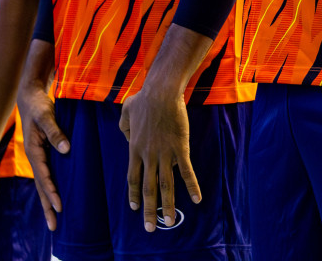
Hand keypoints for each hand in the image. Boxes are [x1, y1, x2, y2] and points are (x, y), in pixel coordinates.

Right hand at [17, 73, 68, 231]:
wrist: (30, 96)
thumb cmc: (38, 105)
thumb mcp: (46, 115)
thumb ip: (55, 131)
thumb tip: (66, 149)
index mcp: (33, 150)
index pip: (44, 176)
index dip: (51, 191)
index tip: (59, 206)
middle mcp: (34, 157)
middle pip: (41, 186)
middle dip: (47, 206)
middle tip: (54, 226)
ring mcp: (38, 156)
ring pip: (43, 183)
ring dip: (48, 201)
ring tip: (54, 220)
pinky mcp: (43, 153)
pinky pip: (46, 175)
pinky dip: (50, 189)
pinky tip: (55, 198)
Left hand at [120, 83, 199, 232]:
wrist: (161, 93)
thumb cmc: (143, 99)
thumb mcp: (125, 113)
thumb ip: (124, 127)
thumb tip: (127, 136)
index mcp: (134, 149)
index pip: (132, 178)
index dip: (134, 195)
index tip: (135, 208)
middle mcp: (148, 156)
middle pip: (148, 188)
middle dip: (149, 210)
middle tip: (151, 228)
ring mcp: (164, 154)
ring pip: (166, 185)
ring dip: (168, 205)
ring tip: (170, 221)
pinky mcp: (180, 149)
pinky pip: (187, 172)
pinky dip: (192, 186)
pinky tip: (196, 199)